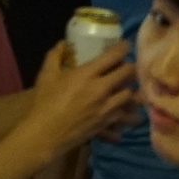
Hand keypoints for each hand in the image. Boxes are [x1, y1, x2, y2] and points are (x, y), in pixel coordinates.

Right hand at [8, 39, 137, 162]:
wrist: (45, 134)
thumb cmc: (45, 103)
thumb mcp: (46, 75)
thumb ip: (54, 56)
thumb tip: (62, 44)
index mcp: (88, 74)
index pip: (113, 56)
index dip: (122, 48)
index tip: (125, 46)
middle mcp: (102, 90)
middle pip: (128, 74)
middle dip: (131, 68)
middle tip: (129, 67)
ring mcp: (106, 109)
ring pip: (132, 98)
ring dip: (134, 93)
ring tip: (133, 91)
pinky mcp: (106, 125)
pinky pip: (123, 120)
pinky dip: (126, 118)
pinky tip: (124, 116)